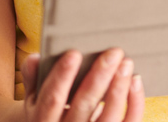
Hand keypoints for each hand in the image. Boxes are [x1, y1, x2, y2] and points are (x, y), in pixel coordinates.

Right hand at [21, 48, 144, 121]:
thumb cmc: (47, 111)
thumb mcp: (33, 99)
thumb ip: (33, 78)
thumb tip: (36, 58)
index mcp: (42, 120)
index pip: (52, 99)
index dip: (62, 77)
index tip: (74, 54)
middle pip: (83, 105)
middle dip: (99, 77)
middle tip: (113, 53)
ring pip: (108, 117)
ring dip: (119, 89)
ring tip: (126, 63)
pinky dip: (134, 103)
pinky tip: (134, 81)